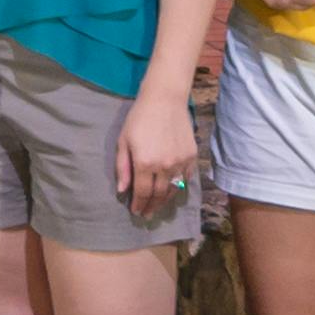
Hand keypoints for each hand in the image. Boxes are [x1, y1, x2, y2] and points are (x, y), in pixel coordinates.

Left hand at [116, 82, 199, 211]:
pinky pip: (186, 178)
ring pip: (174, 190)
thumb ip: (123, 168)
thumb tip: (123, 190)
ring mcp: (180, 162)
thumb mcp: (123, 141)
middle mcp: (164, 166)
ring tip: (158, 206)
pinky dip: (179, 186)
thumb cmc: (139, 118)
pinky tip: (173, 190)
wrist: (165, 99)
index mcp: (144, 163)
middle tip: (147, 214)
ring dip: (165, 201)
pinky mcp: (192, 156)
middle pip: (158, 195)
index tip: (136, 212)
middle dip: (151, 207)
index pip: (142, 193)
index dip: (139, 204)